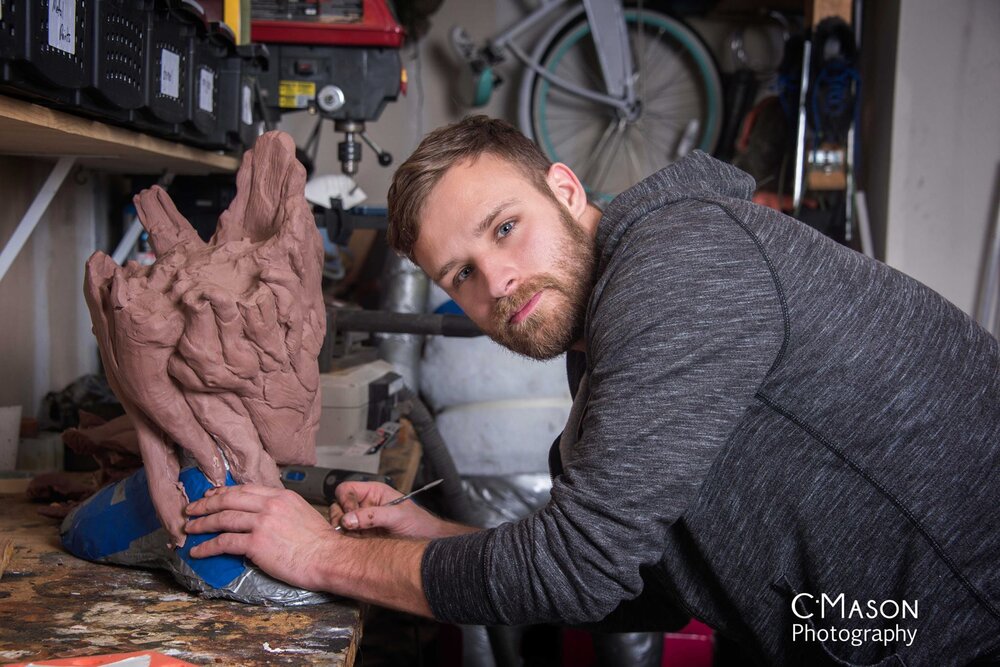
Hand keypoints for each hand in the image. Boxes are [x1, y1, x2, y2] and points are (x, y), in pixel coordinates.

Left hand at [184, 484, 337, 591]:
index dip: (224, 492)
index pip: (245, 489)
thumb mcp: (301, 513)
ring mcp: (262, 523)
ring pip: (223, 518)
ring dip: (202, 523)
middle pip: (229, 500)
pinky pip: (224, 542)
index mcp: (281, 496)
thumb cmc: (320, 541)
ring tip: (189, 528)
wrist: (328, 557)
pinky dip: (208, 546)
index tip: (211, 495)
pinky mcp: (256, 544)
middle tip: (191, 509)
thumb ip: (281, 509)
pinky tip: (198, 550)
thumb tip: (263, 515)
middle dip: (206, 504)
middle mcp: (269, 505)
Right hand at [331, 481, 472, 539]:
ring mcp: (362, 522)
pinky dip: (349, 542)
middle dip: (342, 519)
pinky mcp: (362, 537)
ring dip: (346, 532)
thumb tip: (348, 519)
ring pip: (340, 524)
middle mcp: (364, 505)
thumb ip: (372, 516)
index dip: (345, 501)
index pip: (346, 490)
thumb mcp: (397, 516)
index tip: (351, 515)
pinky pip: (346, 538)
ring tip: (361, 538)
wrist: (428, 541)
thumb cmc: (418, 524)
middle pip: (338, 507)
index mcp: (373, 492)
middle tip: (353, 530)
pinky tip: (361, 545)